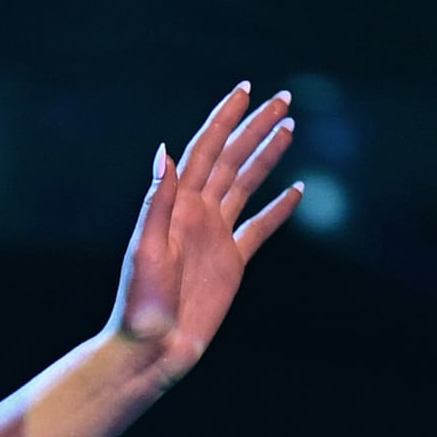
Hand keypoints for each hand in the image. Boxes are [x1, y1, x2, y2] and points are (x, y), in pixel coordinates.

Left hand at [106, 81, 302, 385]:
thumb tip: (166, 152)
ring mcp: (216, 236)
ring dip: (266, 156)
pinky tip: (296, 190)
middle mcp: (197, 214)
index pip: (204, 151)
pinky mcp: (232, 262)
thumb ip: (158, 202)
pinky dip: (279, 209)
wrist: (152, 346)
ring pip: (246, 185)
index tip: (245, 90)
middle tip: (282, 98)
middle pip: (230, 159)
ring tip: (289, 128)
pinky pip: (260, 228)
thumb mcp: (146, 248)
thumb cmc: (141, 302)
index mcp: (177, 206)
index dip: (224, 119)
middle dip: (254, 127)